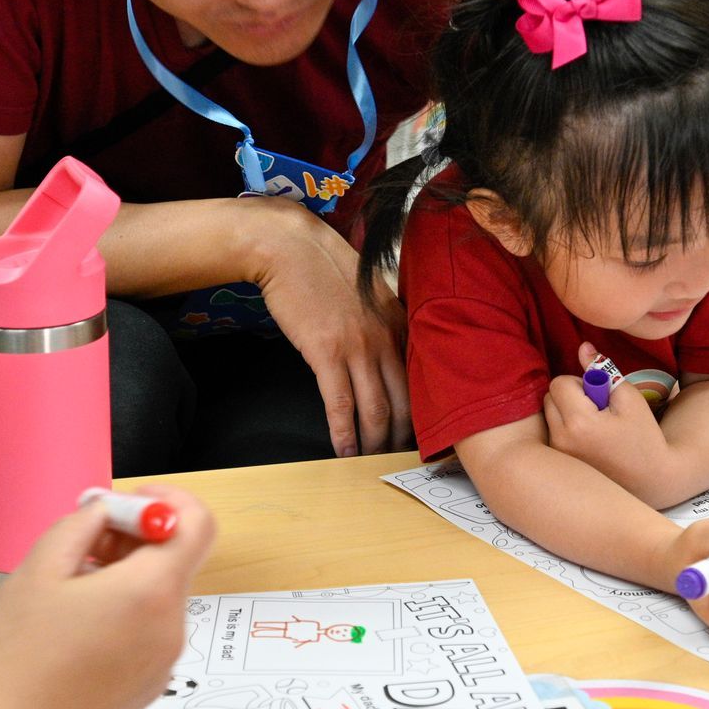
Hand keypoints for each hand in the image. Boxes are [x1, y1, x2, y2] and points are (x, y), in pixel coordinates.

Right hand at [0, 486, 215, 708]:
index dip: (167, 503)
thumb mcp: (39, 568)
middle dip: (134, 540)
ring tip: (64, 586)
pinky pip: (145, 633)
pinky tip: (68, 625)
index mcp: (153, 593)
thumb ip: (82, 525)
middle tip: (79, 541)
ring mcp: (160, 665)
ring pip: (157, 598)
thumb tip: (107, 511)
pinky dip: (119, 613)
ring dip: (123, 576)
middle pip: (175, 562)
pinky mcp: (142, 690)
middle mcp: (170, 630)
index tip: (122, 506)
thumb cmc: (12, 659)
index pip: (198, 525)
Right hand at [252, 201, 410, 456]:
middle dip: (401, 437)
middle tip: (396, 458)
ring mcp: (357, 346)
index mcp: (397, 321)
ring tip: (370, 462)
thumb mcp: (368, 287)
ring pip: (375, 409)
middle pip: (404, 401)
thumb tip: (387, 347)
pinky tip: (343, 452)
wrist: (288, 246)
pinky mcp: (325, 352)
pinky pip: (340, 404)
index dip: (421, 411)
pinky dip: (344, 433)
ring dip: (374, 442)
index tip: (417, 432)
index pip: (420, 377)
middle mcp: (384, 337)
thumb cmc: (322, 264)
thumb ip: (383, 318)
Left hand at [543, 342, 671, 493]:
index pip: (560, 383)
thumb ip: (603, 370)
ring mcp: (557, 455)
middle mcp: (561, 441)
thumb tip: (582, 347)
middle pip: (549, 397)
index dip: (580, 383)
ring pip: (548, 414)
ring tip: (593, 426)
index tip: (600, 396)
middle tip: (597, 409)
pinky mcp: (558, 464)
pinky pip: (551, 432)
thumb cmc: (643, 437)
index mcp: (579, 423)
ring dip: (565, 412)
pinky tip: (587, 441)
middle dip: (570, 396)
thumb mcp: (629, 399)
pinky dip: (565, 429)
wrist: (649, 481)